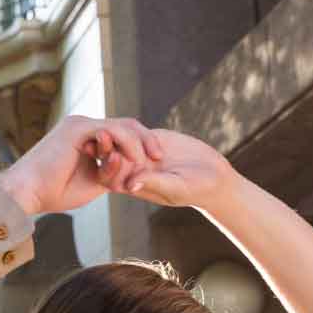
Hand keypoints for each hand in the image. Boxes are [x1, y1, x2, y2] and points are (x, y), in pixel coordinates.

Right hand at [0, 115, 161, 215]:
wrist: (27, 193)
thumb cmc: (53, 193)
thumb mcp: (91, 183)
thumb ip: (109, 173)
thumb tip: (127, 175)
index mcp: (85, 138)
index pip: (120, 134)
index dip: (140, 146)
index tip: (154, 163)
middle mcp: (83, 127)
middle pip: (125, 125)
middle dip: (146, 140)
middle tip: (160, 157)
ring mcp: (80, 125)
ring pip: (122, 126)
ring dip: (140, 143)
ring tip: (149, 161)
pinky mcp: (78, 128)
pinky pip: (112, 131)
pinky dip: (126, 145)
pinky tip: (134, 160)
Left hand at [116, 127, 235, 210]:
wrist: (212, 175)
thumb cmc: (194, 190)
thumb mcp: (174, 187)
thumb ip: (153, 183)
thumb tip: (130, 184)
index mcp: (134, 185)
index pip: (110, 177)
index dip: (106, 167)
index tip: (109, 156)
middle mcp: (133, 169)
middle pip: (110, 157)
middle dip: (105, 146)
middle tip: (101, 134)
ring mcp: (141, 153)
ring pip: (122, 141)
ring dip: (116, 133)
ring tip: (111, 125)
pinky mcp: (152, 138)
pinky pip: (138, 131)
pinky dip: (132, 127)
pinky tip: (128, 123)